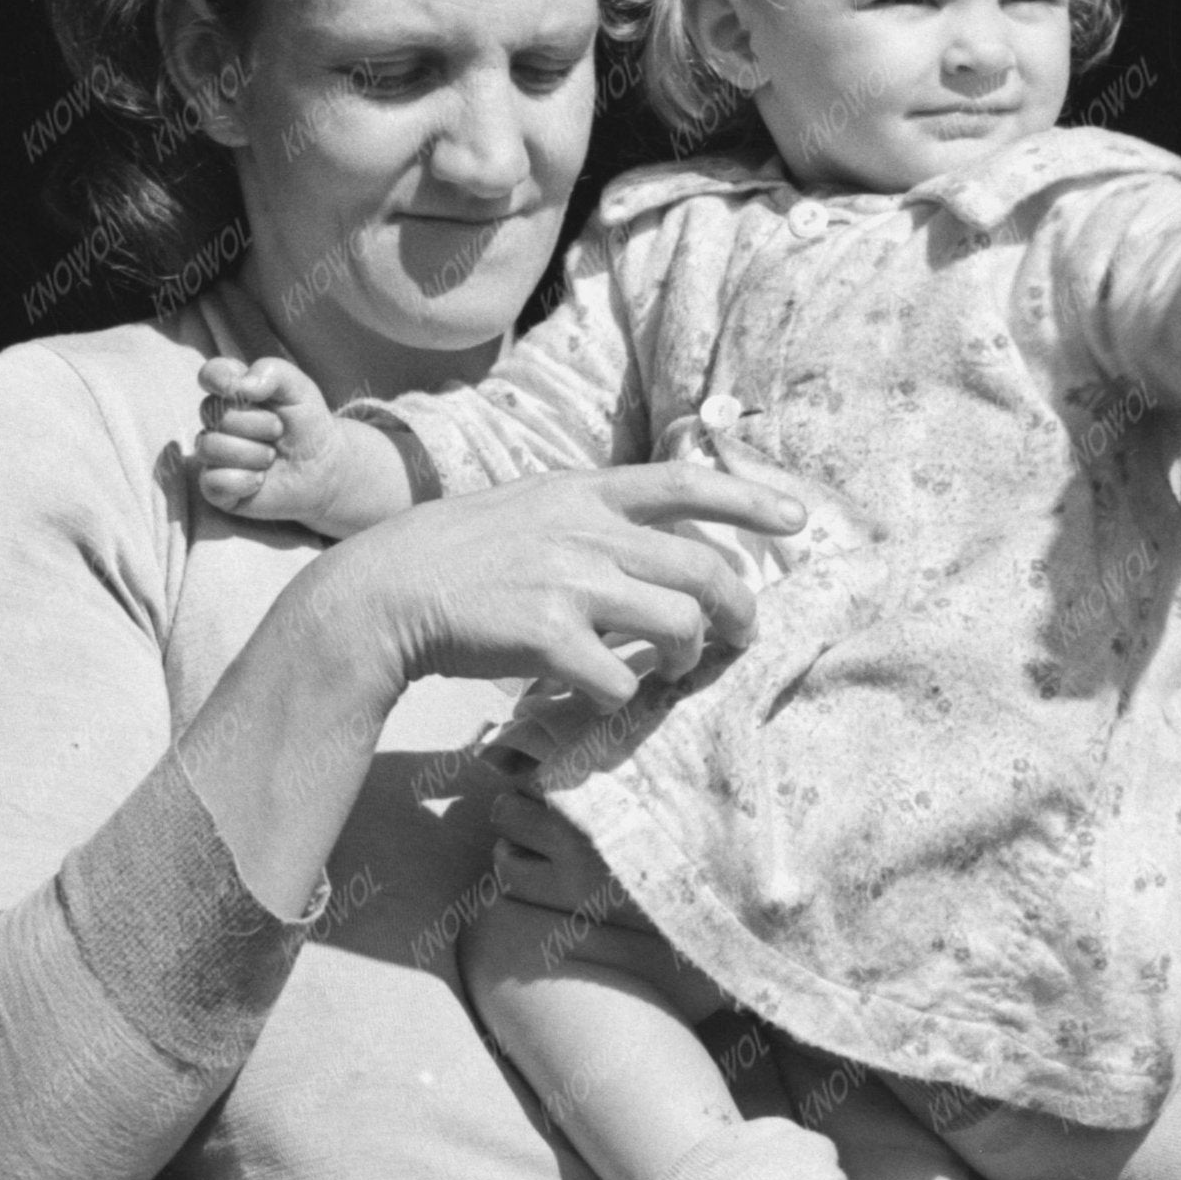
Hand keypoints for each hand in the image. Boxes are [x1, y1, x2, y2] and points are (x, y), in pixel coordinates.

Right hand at [195, 355, 412, 535]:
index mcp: (234, 392)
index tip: (234, 388)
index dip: (216, 379)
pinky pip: (212, 481)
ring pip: (210, 447)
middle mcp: (218, 422)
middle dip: (255, 423)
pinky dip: (241, 481)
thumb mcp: (299, 388)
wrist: (323, 469)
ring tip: (272, 457)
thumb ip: (272, 371)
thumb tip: (240, 385)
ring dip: (251, 453)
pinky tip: (259, 480)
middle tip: (279, 431)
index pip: (210, 376)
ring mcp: (215, 455)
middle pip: (213, 413)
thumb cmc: (307, 426)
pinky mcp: (217, 487)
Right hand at [312, 455, 806, 719]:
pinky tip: (601, 693)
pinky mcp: (548, 638)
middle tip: (742, 634)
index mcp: (582, 491)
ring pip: (678, 625)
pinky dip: (623, 697)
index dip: (749, 499)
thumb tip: (643, 546)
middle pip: (702, 568)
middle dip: (738, 608)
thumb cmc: (452, 556)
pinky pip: (621, 680)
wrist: (383, 591)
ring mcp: (569, 583)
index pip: (684, 482)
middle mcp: (584, 530)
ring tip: (670, 669)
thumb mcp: (526, 507)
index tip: (797, 520)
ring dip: (686, 657)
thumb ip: (586, 518)